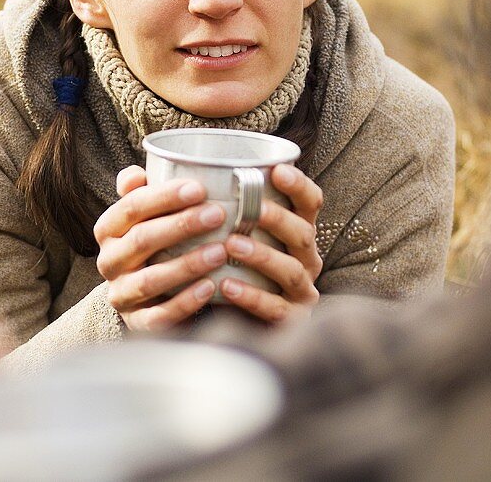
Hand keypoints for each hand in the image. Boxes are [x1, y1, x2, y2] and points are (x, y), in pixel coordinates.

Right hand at [94, 166, 227, 331]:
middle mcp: (109, 261)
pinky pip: (159, 315)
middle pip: (141, 239)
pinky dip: (185, 301)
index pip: (132, 207)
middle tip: (218, 214)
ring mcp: (121, 294)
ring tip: (220, 251)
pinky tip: (210, 287)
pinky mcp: (137, 322)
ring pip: (150, 279)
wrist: (149, 295)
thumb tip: (136, 175)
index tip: (199, 188)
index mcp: (108, 229)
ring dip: (187, 263)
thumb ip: (141, 192)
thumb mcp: (146, 215)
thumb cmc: (155, 242)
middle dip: (181, 225)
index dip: (164, 196)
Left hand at [218, 163, 322, 322]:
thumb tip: (179, 173)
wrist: (237, 319)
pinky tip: (227, 286)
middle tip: (250, 208)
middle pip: (302, 234)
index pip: (310, 202)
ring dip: (263, 255)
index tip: (277, 171)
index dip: (298, 185)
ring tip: (232, 244)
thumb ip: (225, 210)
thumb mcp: (236, 234)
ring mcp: (302, 291)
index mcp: (298, 232)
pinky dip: (251, 296)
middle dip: (277, 219)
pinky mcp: (291, 319)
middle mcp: (306, 259)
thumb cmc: (235, 266)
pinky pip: (275, 308)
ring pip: (291, 271)